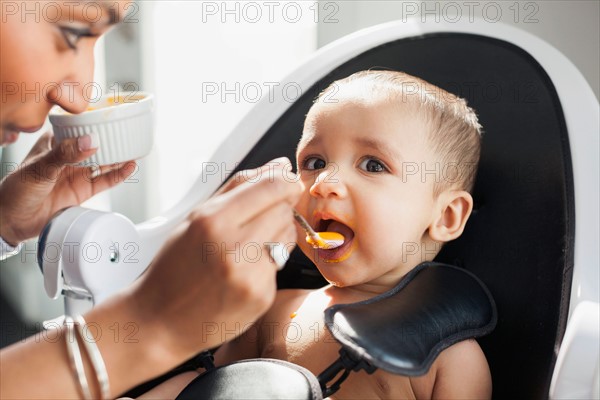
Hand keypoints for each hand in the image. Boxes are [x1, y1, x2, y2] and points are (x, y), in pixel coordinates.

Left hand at [0, 132, 134, 244]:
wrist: (12, 221)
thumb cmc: (16, 190)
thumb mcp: (40, 168)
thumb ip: (64, 155)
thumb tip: (89, 142)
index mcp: (54, 142)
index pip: (77, 127)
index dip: (94, 121)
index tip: (111, 117)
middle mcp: (68, 156)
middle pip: (95, 145)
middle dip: (112, 139)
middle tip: (129, 133)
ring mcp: (77, 173)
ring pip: (103, 162)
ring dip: (119, 157)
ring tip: (135, 149)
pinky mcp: (83, 190)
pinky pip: (105, 181)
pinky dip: (119, 175)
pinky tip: (130, 168)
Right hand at [128, 158, 301, 362]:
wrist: (160, 322)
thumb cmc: (175, 269)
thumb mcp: (195, 219)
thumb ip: (239, 188)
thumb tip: (279, 165)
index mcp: (212, 220)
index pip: (270, 187)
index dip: (286, 181)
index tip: (289, 182)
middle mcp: (233, 247)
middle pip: (283, 211)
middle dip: (278, 210)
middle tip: (257, 221)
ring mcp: (250, 275)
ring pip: (288, 237)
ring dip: (276, 235)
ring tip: (248, 246)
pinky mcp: (261, 296)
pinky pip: (281, 266)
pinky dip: (268, 264)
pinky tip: (244, 272)